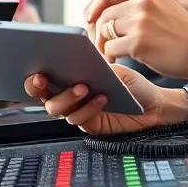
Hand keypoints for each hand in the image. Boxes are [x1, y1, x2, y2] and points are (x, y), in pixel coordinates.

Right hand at [23, 67, 187, 134]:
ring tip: (84, 86)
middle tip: (45, 78)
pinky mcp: (91, 125)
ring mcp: (79, 112)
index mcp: (70, 81)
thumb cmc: (132, 84)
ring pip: (58, 109)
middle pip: (44, 97)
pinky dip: (89, 108)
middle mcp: (70, 98)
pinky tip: (102, 98)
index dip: (34, 78)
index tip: (37, 70)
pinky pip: (80, 120)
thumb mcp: (111, 69)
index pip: (43, 81)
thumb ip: (91, 67)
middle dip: (40, 89)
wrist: (154, 104)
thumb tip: (72, 61)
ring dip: (68, 97)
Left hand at [84, 0, 187, 81]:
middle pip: (104, 14)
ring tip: (110, 53)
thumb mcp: (162, 7)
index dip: (94, 4)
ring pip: (105, 31)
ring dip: (103, 44)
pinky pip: (110, 48)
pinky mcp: (138, 42)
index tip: (88, 17)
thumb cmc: (182, 35)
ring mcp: (140, 22)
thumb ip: (137, 5)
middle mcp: (143, 2)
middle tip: (100, 44)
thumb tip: (101, 14)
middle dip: (98, 31)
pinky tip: (116, 60)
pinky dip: (110, 55)